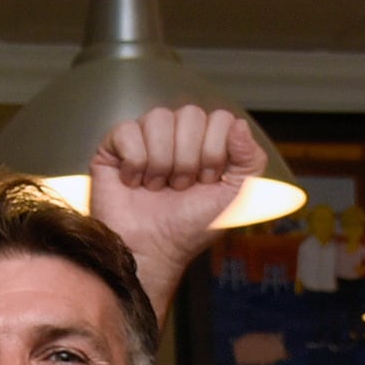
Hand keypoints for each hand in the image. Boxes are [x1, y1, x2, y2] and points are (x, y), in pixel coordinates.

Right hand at [90, 105, 266, 311]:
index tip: (207, 181)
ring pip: (158, 118)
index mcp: (205, 140)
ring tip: (157, 186)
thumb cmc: (191, 227)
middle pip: (190, 114)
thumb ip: (251, 161)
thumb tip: (239, 125)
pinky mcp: (114, 147)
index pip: (220, 118)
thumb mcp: (236, 198)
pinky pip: (127, 131)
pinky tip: (134, 182)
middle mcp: (175, 134)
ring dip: (162, 162)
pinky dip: (135, 163)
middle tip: (180, 186)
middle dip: (189, 159)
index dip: (215, 151)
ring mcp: (144, 137)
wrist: (154, 250)